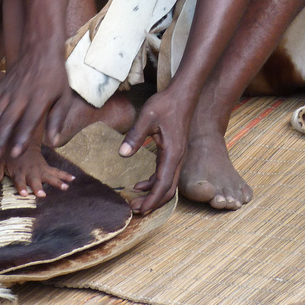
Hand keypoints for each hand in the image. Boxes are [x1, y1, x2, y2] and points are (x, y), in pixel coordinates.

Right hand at [0, 47, 70, 161]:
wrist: (40, 48)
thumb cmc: (55, 76)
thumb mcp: (64, 96)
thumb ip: (58, 119)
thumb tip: (54, 142)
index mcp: (40, 98)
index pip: (29, 121)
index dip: (21, 138)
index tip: (14, 154)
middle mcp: (22, 95)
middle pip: (8, 119)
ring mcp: (9, 91)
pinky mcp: (1, 88)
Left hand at [3, 143, 74, 197]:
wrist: (21, 138)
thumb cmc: (8, 152)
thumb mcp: (0, 160)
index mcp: (18, 171)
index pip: (19, 181)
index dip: (21, 187)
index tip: (24, 194)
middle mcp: (30, 171)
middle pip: (35, 180)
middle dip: (38, 187)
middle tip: (43, 194)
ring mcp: (39, 169)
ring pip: (49, 176)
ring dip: (57, 182)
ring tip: (65, 187)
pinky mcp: (46, 167)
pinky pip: (56, 171)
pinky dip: (65, 174)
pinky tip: (73, 179)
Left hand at [118, 87, 192, 214]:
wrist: (182, 95)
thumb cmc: (165, 105)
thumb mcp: (147, 118)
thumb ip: (134, 136)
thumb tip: (122, 154)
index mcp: (172, 154)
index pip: (163, 185)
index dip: (151, 200)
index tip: (139, 210)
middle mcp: (178, 159)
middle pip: (168, 190)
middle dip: (152, 203)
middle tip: (134, 209)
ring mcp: (177, 157)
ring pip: (168, 184)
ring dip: (153, 195)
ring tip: (135, 200)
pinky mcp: (174, 153)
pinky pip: (166, 175)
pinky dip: (154, 183)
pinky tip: (140, 184)